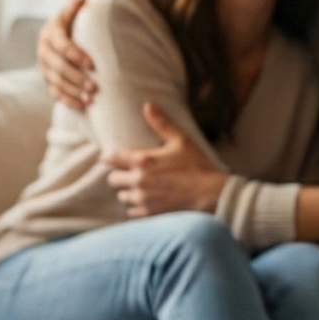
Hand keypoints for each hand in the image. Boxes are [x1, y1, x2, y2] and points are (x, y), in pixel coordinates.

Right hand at [38, 0, 95, 109]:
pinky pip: (55, 94)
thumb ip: (74, 7)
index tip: (92, 64)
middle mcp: (43, 53)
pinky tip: (83, 105)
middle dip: (77, 78)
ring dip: (74, 92)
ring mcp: (44, 69)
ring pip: (57, 83)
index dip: (76, 56)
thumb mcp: (68, 13)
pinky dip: (69, 100)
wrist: (53, 38)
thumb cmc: (67, 24)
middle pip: (59, 68)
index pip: (62, 46)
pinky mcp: (47, 81)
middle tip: (95, 86)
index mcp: (50, 35)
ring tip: (91, 98)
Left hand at [101, 102, 225, 217]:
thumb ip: (162, 123)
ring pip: (121, 196)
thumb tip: (148, 105)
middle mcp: (138, 181)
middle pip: (112, 179)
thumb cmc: (197, 166)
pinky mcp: (148, 214)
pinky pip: (131, 212)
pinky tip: (146, 201)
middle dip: (120, 175)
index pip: (112, 158)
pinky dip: (135, 207)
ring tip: (140, 187)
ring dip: (128, 191)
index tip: (108, 157)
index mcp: (142, 161)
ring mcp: (142, 199)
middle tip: (130, 173)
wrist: (210, 195)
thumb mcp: (181, 140)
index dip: (108, 157)